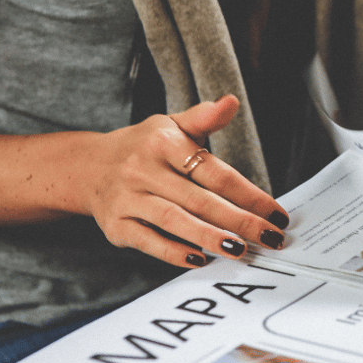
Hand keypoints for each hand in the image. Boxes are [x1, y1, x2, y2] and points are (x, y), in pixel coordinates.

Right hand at [78, 95, 287, 267]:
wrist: (87, 166)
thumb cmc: (143, 147)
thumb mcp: (171, 125)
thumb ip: (203, 118)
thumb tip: (230, 102)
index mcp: (164, 143)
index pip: (215, 173)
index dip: (249, 195)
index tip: (275, 214)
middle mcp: (144, 170)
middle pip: (200, 200)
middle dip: (239, 221)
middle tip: (269, 237)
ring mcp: (128, 199)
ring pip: (174, 221)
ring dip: (210, 237)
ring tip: (239, 250)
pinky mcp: (116, 225)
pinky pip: (148, 241)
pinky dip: (173, 252)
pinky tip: (200, 259)